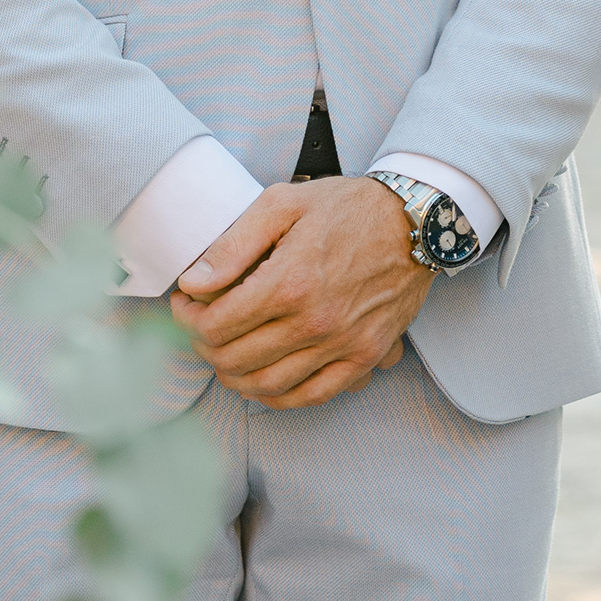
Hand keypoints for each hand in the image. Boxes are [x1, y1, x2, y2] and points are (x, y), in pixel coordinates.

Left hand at [171, 177, 431, 407]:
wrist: (415, 221)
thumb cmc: (347, 208)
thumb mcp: (283, 204)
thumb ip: (233, 244)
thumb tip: (193, 283)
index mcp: (288, 282)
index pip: (215, 325)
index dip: (187, 318)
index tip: (186, 303)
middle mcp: (314, 321)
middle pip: (234, 359)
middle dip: (204, 346)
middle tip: (200, 326)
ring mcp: (341, 344)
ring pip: (266, 385)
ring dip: (233, 376)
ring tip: (225, 352)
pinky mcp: (363, 357)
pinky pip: (310, 396)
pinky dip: (277, 397)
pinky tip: (262, 380)